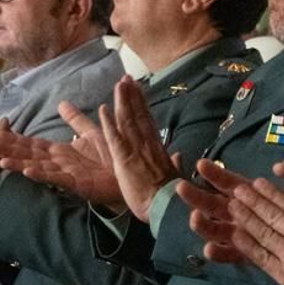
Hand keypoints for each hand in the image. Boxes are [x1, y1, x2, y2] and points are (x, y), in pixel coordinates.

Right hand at [0, 101, 123, 208]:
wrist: (129, 173)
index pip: (34, 144)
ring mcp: (66, 174)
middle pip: (30, 155)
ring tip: (1, 161)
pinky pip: (56, 178)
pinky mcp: (76, 184)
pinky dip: (41, 175)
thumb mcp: (91, 133)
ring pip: (38, 167)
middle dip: (10, 150)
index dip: (16, 139)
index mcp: (61, 151)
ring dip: (19, 164)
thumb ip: (75, 120)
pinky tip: (27, 171)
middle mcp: (59, 163)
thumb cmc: (111, 157)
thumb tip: (61, 103)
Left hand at [101, 75, 177, 222]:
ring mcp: (136, 150)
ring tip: (118, 84)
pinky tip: (103, 109)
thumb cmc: (173, 196)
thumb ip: (175, 163)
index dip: (142, 103)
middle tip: (126, 78)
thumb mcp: (176, 176)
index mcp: (157, 148)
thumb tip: (180, 156)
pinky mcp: (124, 159)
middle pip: (137, 114)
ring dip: (122, 101)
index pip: (148, 120)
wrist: (167, 207)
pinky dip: (108, 123)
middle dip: (131, 95)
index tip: (138, 88)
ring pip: (127, 120)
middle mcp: (147, 144)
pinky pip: (114, 138)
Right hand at [180, 156, 283, 264]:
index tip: (201, 165)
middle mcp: (243, 214)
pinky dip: (219, 252)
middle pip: (214, 203)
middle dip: (197, 195)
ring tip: (195, 218)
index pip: (229, 182)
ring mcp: (244, 234)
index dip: (215, 173)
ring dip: (203, 224)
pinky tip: (210, 249)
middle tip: (182, 187)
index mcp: (253, 195)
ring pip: (216, 229)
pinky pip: (230, 254)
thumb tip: (279, 166)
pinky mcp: (249, 254)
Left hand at [220, 170, 283, 284]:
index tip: (257, 184)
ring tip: (231, 206)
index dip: (270, 192)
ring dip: (245, 218)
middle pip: (271, 214)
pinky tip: (235, 234)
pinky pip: (260, 256)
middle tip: (237, 190)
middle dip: (252, 200)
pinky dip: (246, 244)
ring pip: (262, 232)